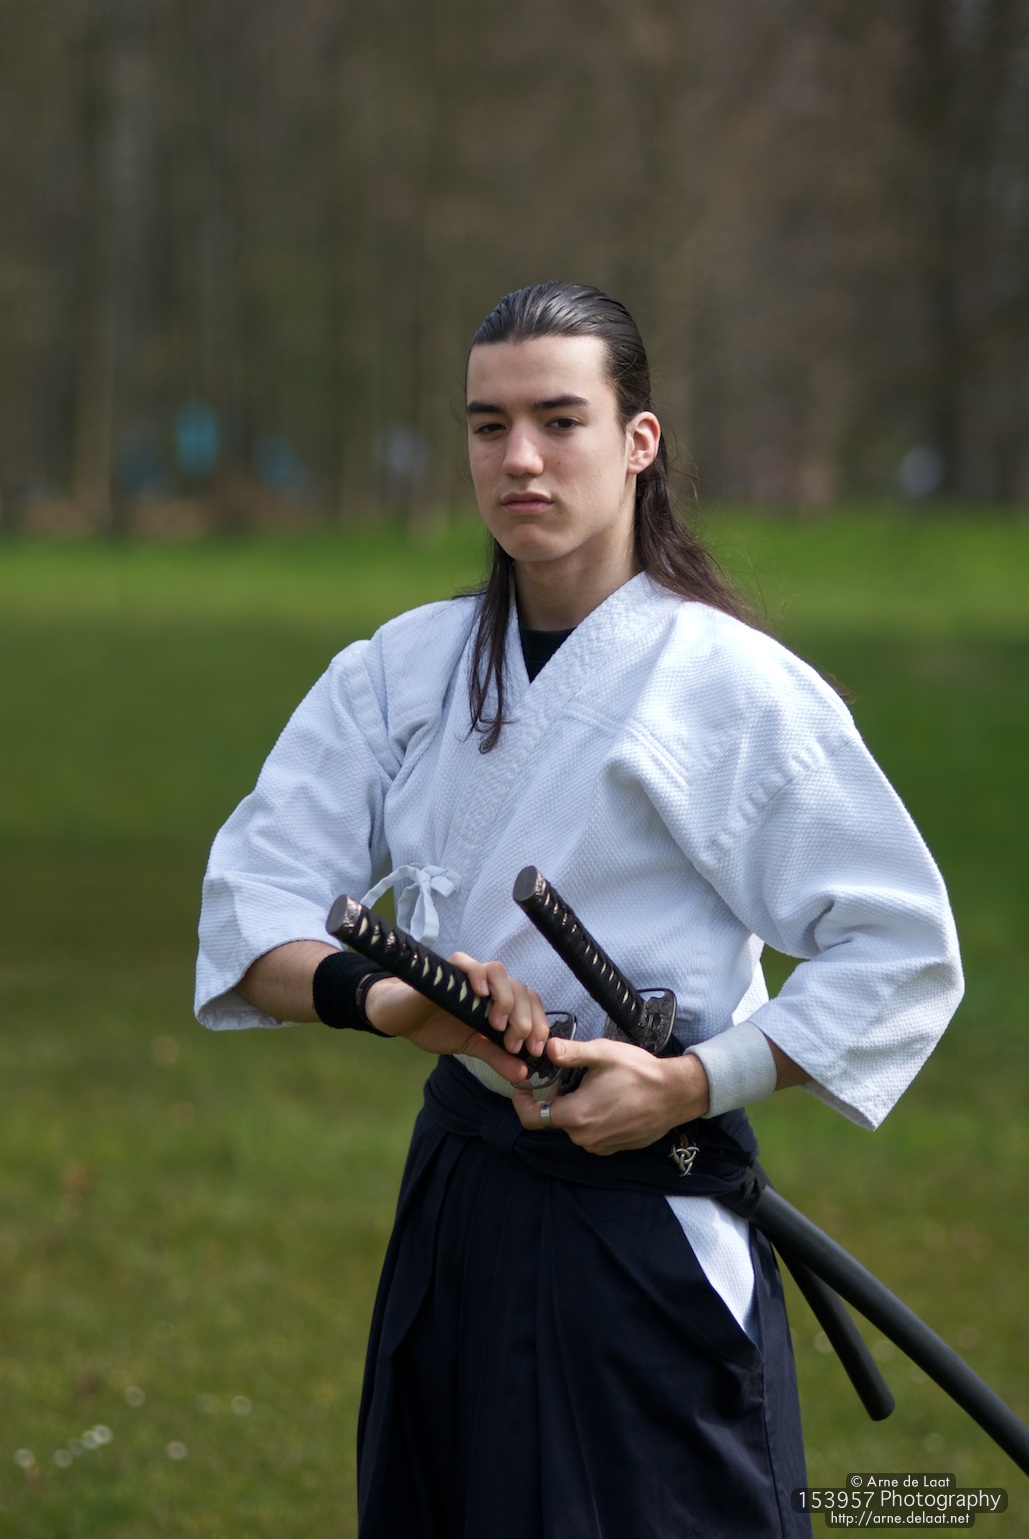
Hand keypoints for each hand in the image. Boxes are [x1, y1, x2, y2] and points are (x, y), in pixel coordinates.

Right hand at [364, 951, 550, 1085]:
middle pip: (520, 989)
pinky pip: (467, 964)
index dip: (540, 1024)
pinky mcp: (447, 970)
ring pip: (499, 972)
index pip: (530, 1002)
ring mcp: (469, 974)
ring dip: (505, 1000)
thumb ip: (497, 1057)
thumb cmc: (437, 1027)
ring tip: (497, 1026)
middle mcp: (489, 984)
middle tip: (515, 1045)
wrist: (401, 1019)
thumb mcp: (472, 1046)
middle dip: (525, 1019)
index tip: (536, 1050)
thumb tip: (523, 1074)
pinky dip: (478, 975)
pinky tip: (481, 994)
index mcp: (499, 1000)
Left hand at [511, 1037, 710, 1152]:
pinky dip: (592, 1118)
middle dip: (556, 1098)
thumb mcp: (603, 1054)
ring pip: (574, 1126)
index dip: (522, 1102)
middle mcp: (584, 1137)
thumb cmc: (639, 1072)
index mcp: (576, 1115)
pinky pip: (592, 1134)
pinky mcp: (614, 1148)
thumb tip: (547, 1048)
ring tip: (593, 1085)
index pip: (533, 1117)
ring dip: (575, 1108)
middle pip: (555, 1118)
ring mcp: (600, 1145)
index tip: (524, 1086)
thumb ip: (571, 1052)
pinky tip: (608, 1099)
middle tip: (569, 1076)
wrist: (676, 1095)